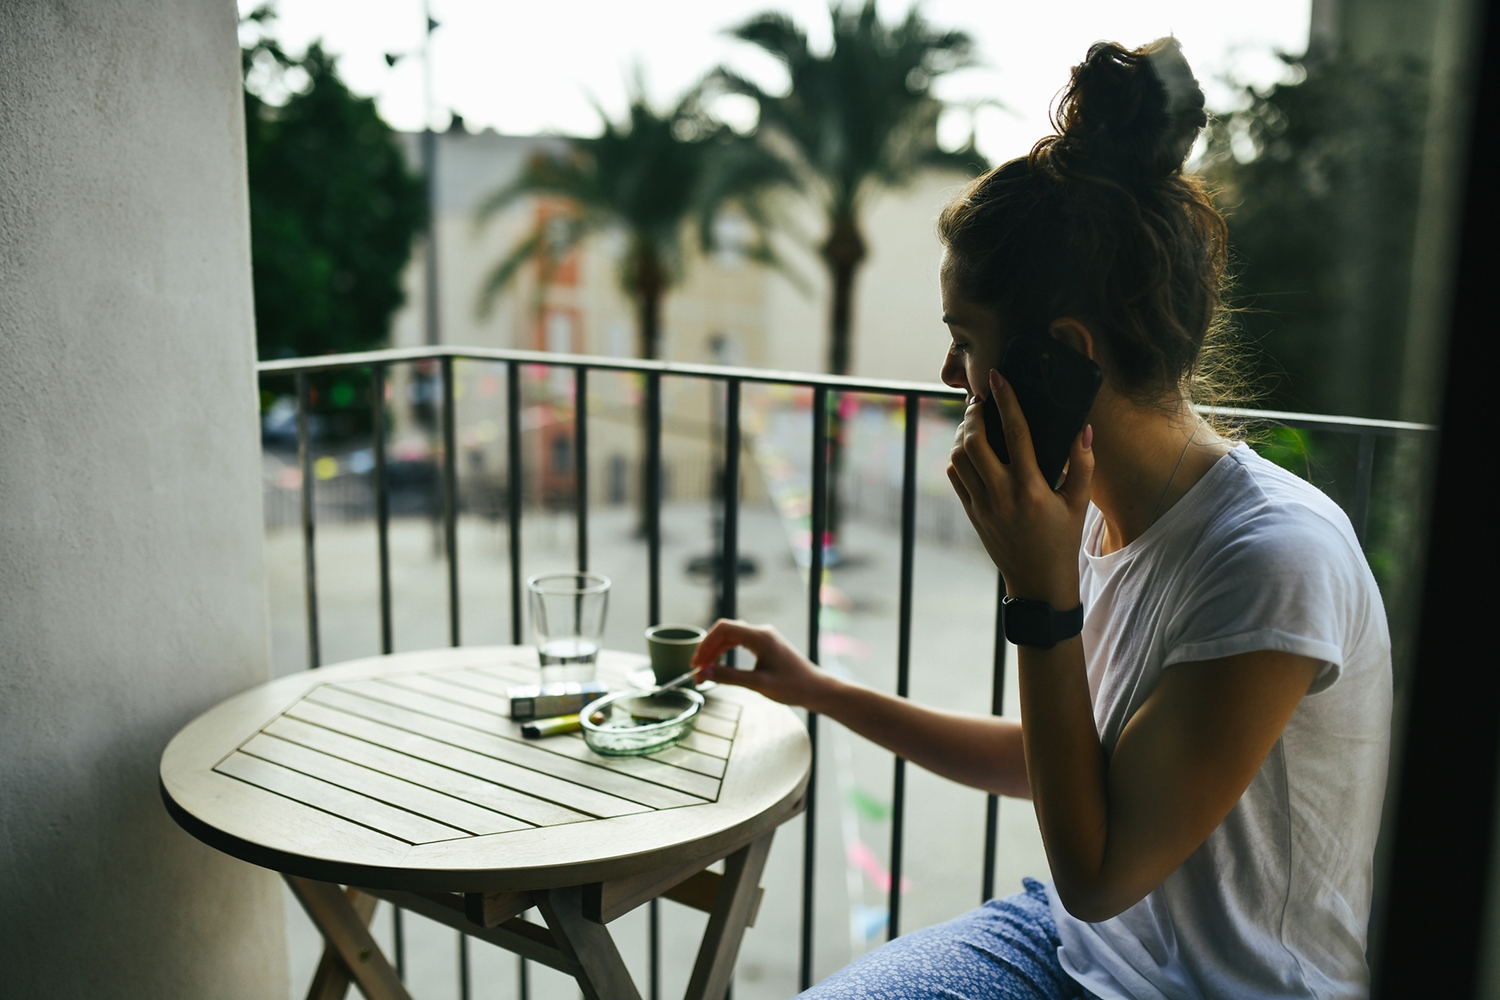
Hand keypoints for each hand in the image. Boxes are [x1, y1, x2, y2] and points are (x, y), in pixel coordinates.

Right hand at [691, 619, 837, 710]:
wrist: (816, 688)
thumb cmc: (793, 686)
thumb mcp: (758, 683)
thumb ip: (729, 677)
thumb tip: (703, 674)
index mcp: (760, 636)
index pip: (724, 629)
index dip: (706, 644)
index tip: (696, 664)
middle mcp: (761, 632)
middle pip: (725, 632)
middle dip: (708, 649)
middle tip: (697, 671)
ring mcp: (763, 637)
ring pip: (730, 637)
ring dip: (715, 652)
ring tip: (704, 672)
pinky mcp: (765, 645)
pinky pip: (739, 643)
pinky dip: (726, 653)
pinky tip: (719, 666)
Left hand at [947, 369, 1093, 606]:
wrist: (1037, 582)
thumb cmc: (1062, 540)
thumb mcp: (1079, 504)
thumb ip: (1084, 465)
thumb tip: (1083, 428)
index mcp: (1031, 489)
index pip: (1015, 434)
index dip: (1006, 401)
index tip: (997, 378)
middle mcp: (1002, 495)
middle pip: (975, 442)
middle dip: (974, 415)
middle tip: (981, 401)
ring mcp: (982, 505)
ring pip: (959, 458)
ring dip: (963, 434)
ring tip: (974, 422)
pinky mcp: (972, 513)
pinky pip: (956, 476)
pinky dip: (958, 456)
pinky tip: (970, 448)